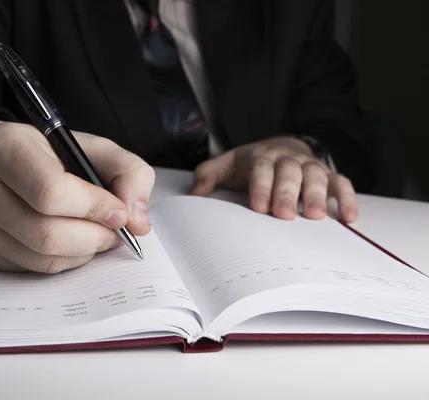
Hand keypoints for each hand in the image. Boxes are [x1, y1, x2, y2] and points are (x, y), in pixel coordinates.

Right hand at [0, 122, 153, 272]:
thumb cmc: (49, 155)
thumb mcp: (92, 147)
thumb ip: (128, 173)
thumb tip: (138, 222)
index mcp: (7, 149)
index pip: (50, 192)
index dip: (94, 208)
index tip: (119, 212)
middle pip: (46, 234)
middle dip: (94, 238)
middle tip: (114, 231)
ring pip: (41, 258)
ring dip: (83, 253)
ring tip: (96, 235)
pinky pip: (32, 270)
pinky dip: (64, 262)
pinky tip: (72, 243)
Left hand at [189, 136, 357, 221]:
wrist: (281, 147)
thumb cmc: (250, 164)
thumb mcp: (226, 166)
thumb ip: (208, 176)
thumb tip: (195, 195)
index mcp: (261, 157)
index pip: (261, 170)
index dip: (261, 187)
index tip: (259, 207)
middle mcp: (288, 160)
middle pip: (290, 173)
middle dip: (288, 193)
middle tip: (285, 216)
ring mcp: (311, 167)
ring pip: (317, 176)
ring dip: (318, 195)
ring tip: (316, 216)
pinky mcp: (329, 175)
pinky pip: (342, 183)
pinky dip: (348, 198)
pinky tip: (349, 217)